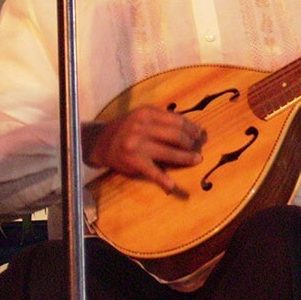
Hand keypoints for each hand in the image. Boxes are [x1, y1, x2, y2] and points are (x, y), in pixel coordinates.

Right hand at [84, 106, 205, 193]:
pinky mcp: (134, 162)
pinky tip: (173, 186)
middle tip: (198, 147)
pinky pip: (153, 172)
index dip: (191, 127)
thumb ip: (162, 119)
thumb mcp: (142, 117)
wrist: (100, 142)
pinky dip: (164, 180)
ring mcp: (137, 145)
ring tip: (197, 160)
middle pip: (176, 135)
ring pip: (170, 153)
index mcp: (147, 113)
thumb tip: (190, 128)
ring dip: (187, 158)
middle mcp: (142, 127)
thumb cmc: (127, 128)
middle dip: (191, 142)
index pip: (176, 120)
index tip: (200, 133)